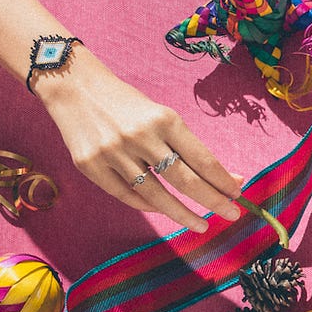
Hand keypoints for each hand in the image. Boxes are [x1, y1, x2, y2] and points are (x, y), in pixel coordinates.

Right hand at [36, 49, 240, 232]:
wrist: (74, 86)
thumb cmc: (127, 104)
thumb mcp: (162, 116)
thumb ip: (188, 147)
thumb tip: (226, 177)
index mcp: (164, 120)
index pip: (202, 160)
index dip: (223, 182)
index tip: (237, 195)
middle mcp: (140, 137)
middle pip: (185, 181)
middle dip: (213, 202)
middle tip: (231, 215)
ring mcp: (113, 153)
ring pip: (157, 196)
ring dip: (184, 215)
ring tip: (202, 225)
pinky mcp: (90, 166)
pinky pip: (127, 196)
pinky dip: (149, 206)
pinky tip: (165, 210)